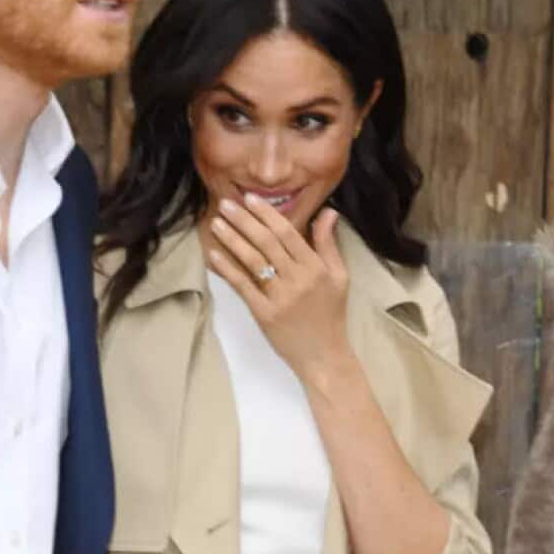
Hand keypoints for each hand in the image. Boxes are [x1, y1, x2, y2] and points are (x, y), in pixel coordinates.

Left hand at [206, 195, 352, 380]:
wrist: (324, 355)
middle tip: (225, 204)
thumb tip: (327, 211)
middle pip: (267, 243)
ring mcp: (280, 297)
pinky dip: (227, 268)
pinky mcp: (264, 314)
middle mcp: (298, 279)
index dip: (267, 214)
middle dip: (244, 221)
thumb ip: (328, 243)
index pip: (288, 233)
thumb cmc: (331, 313)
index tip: (250, 199)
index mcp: (316, 267)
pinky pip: (243, 286)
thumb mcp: (339, 276)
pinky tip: (214, 254)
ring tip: (216, 223)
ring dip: (232, 239)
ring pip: (252, 261)